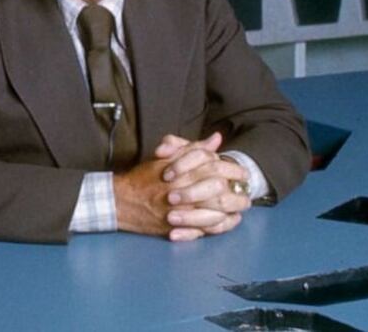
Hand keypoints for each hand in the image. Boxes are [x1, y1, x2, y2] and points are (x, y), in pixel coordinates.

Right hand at [115, 133, 248, 240]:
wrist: (122, 201)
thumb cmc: (144, 178)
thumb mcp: (168, 158)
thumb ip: (194, 149)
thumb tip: (216, 139)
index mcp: (182, 171)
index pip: (215, 166)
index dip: (232, 169)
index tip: (242, 172)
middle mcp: (183, 190)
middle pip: (220, 190)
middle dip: (237, 191)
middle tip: (246, 190)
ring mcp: (182, 210)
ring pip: (216, 211)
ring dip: (233, 209)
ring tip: (241, 206)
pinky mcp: (179, 227)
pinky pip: (206, 228)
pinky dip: (221, 225)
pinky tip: (229, 220)